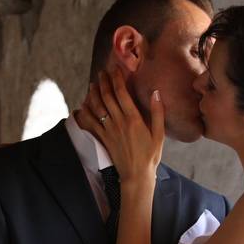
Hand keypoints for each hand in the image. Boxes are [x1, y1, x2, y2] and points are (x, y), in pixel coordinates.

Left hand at [78, 68, 164, 184]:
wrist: (136, 175)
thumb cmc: (150, 155)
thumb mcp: (159, 134)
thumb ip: (158, 112)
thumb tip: (156, 93)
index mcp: (133, 119)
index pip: (121, 93)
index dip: (116, 78)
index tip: (115, 68)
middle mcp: (119, 122)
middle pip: (107, 97)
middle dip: (104, 82)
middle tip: (102, 72)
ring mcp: (109, 130)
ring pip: (97, 107)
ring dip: (94, 93)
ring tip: (93, 84)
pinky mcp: (103, 138)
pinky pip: (91, 122)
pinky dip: (86, 112)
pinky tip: (84, 105)